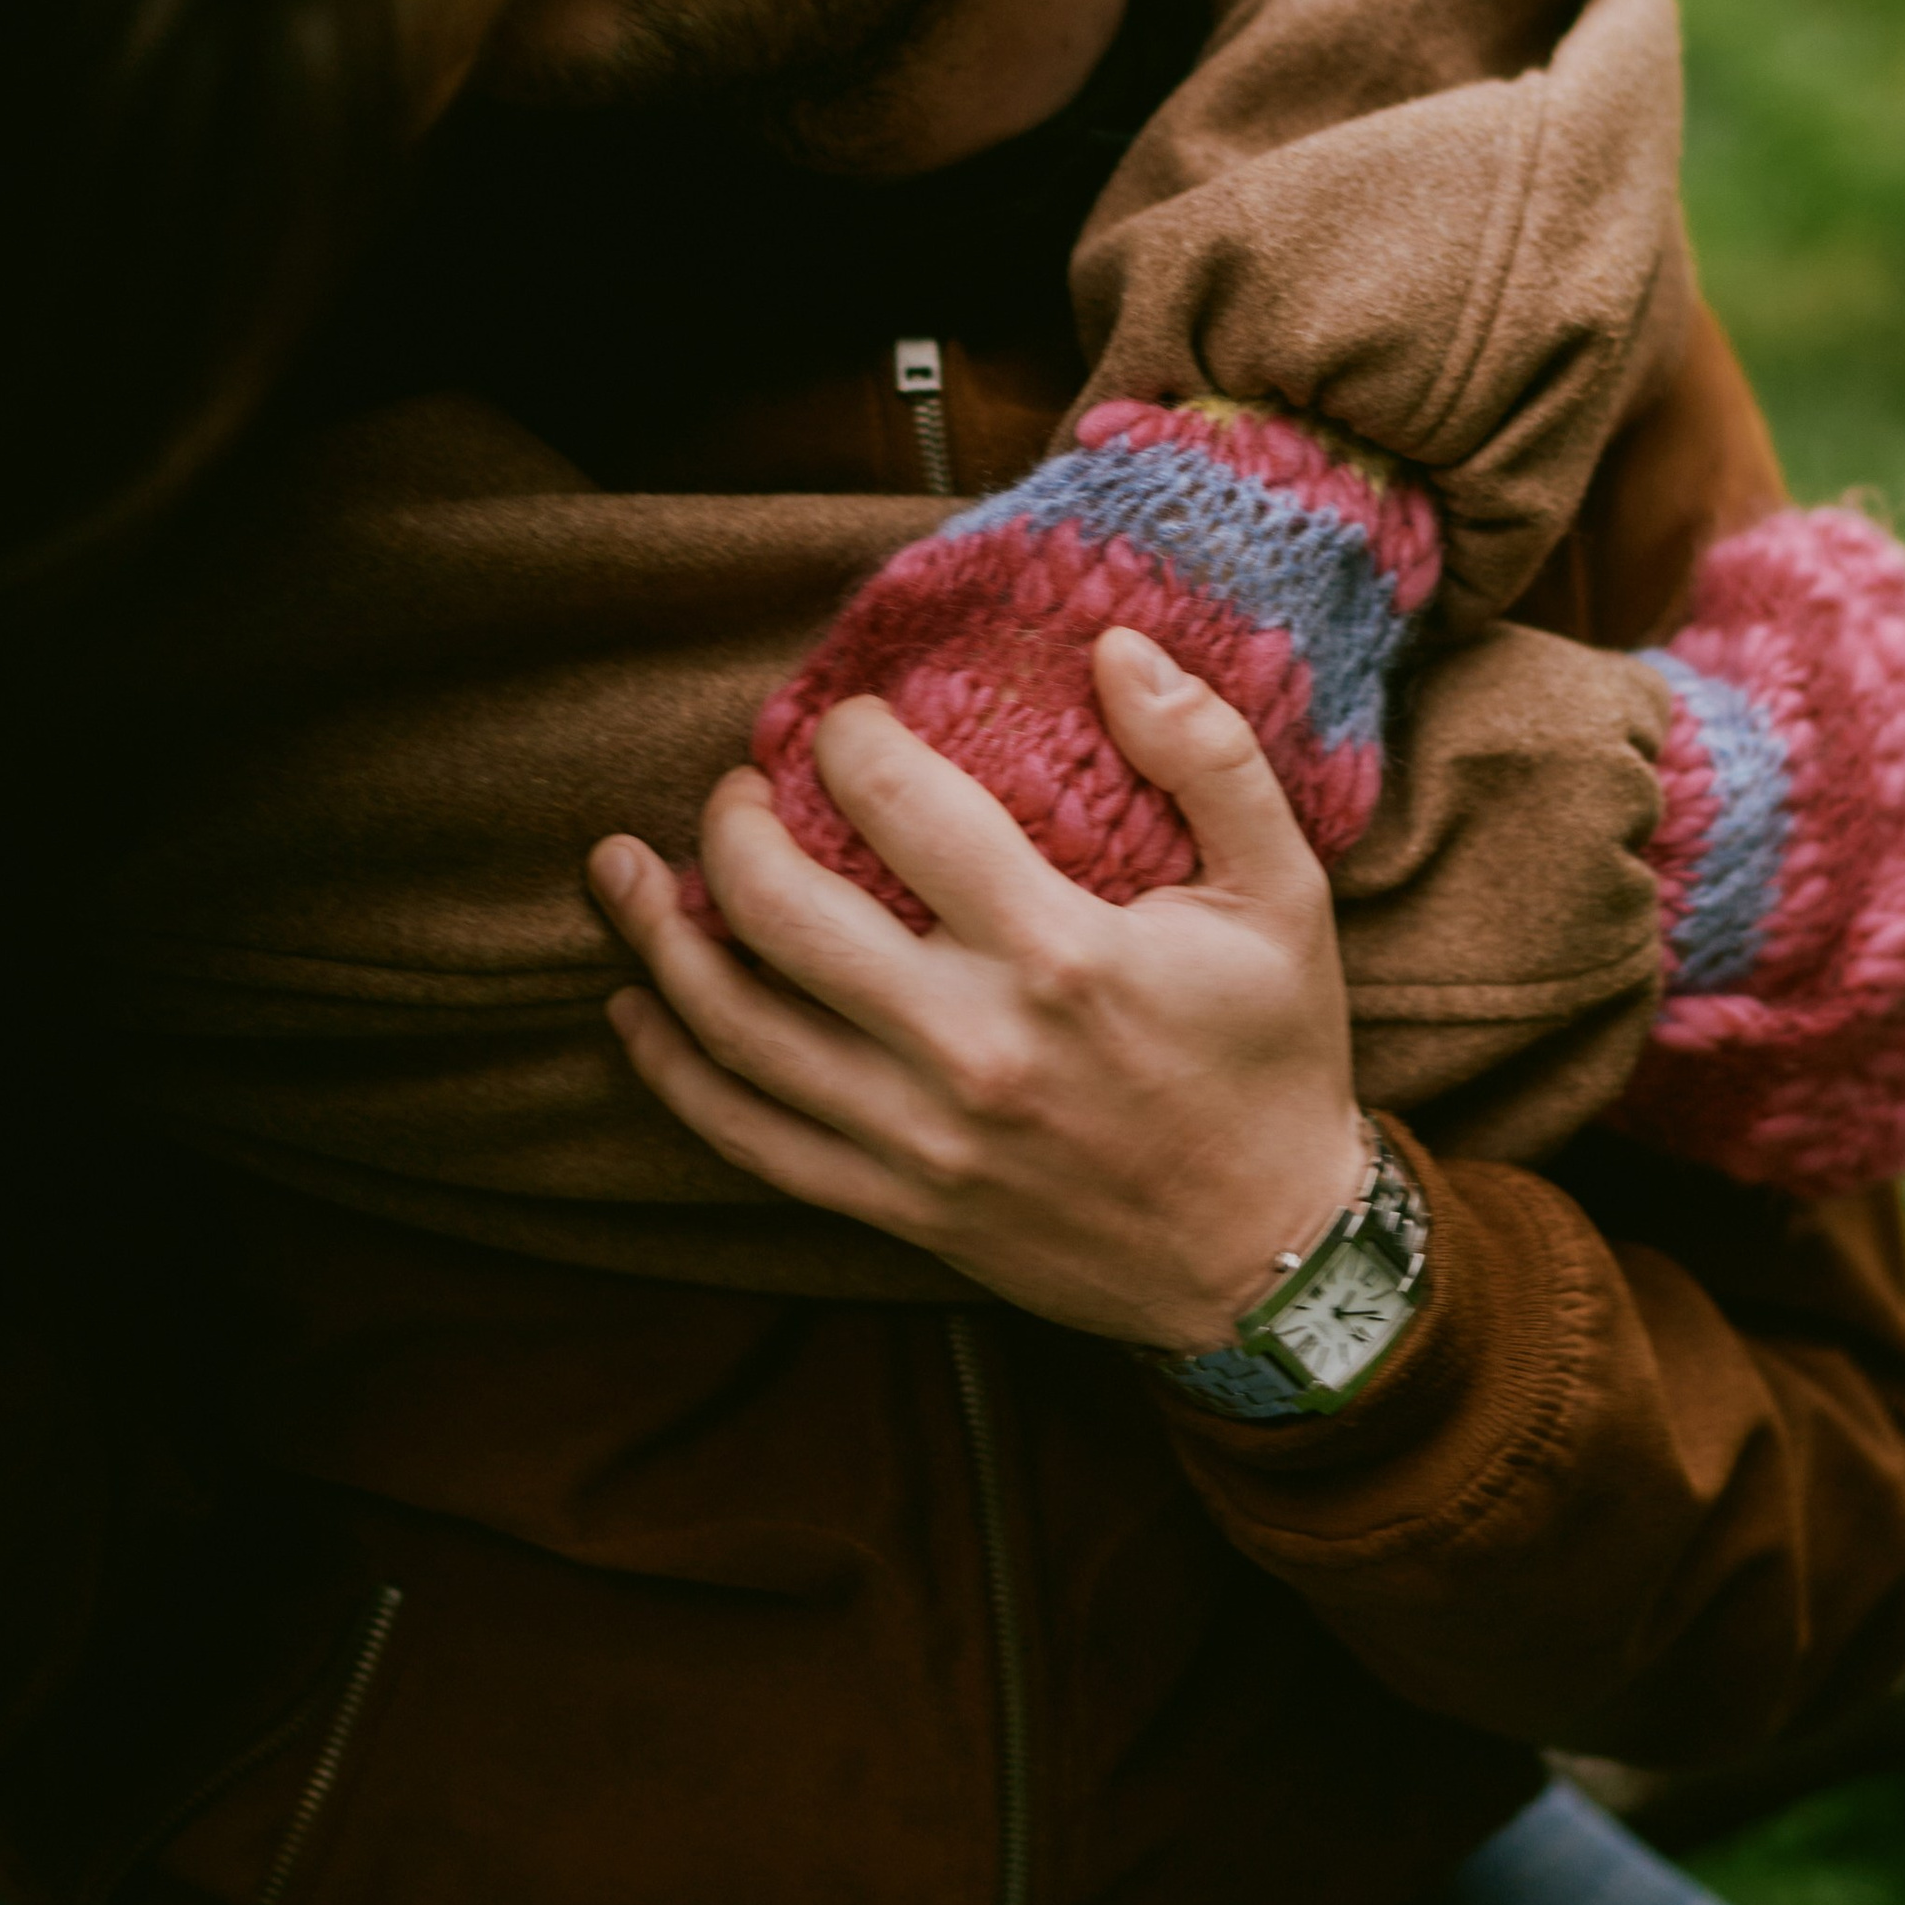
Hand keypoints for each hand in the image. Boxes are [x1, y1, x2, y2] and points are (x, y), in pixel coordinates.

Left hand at [588, 628, 1363, 1348]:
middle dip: (732, 826)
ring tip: (619, 869)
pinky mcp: (897, 1205)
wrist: (1269, 1258)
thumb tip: (1114, 646)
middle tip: (736, 786)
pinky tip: (636, 1008)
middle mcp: (975, 1046)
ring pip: (738, 1028)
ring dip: (660, 937)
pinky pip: (748, 1137)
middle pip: (786, 912)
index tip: (844, 719)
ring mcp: (923, 1137)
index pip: (906, 809)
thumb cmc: (1273, 1060)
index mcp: (1064, 954)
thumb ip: (1209, 755)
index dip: (850, 740)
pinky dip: (674, 1068)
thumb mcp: (1284, 892)